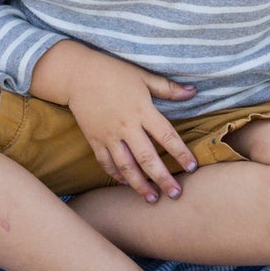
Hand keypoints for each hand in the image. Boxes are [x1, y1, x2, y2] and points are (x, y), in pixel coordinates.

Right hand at [62, 50, 200, 201]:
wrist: (76, 74)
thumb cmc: (112, 71)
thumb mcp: (142, 76)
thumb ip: (167, 88)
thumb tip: (193, 91)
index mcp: (142, 109)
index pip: (166, 135)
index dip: (181, 152)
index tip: (193, 167)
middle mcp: (126, 126)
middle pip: (147, 158)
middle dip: (162, 178)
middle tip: (176, 194)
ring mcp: (108, 135)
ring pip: (125, 166)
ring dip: (139, 184)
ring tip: (152, 199)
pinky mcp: (94, 139)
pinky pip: (106, 162)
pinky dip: (116, 175)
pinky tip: (126, 184)